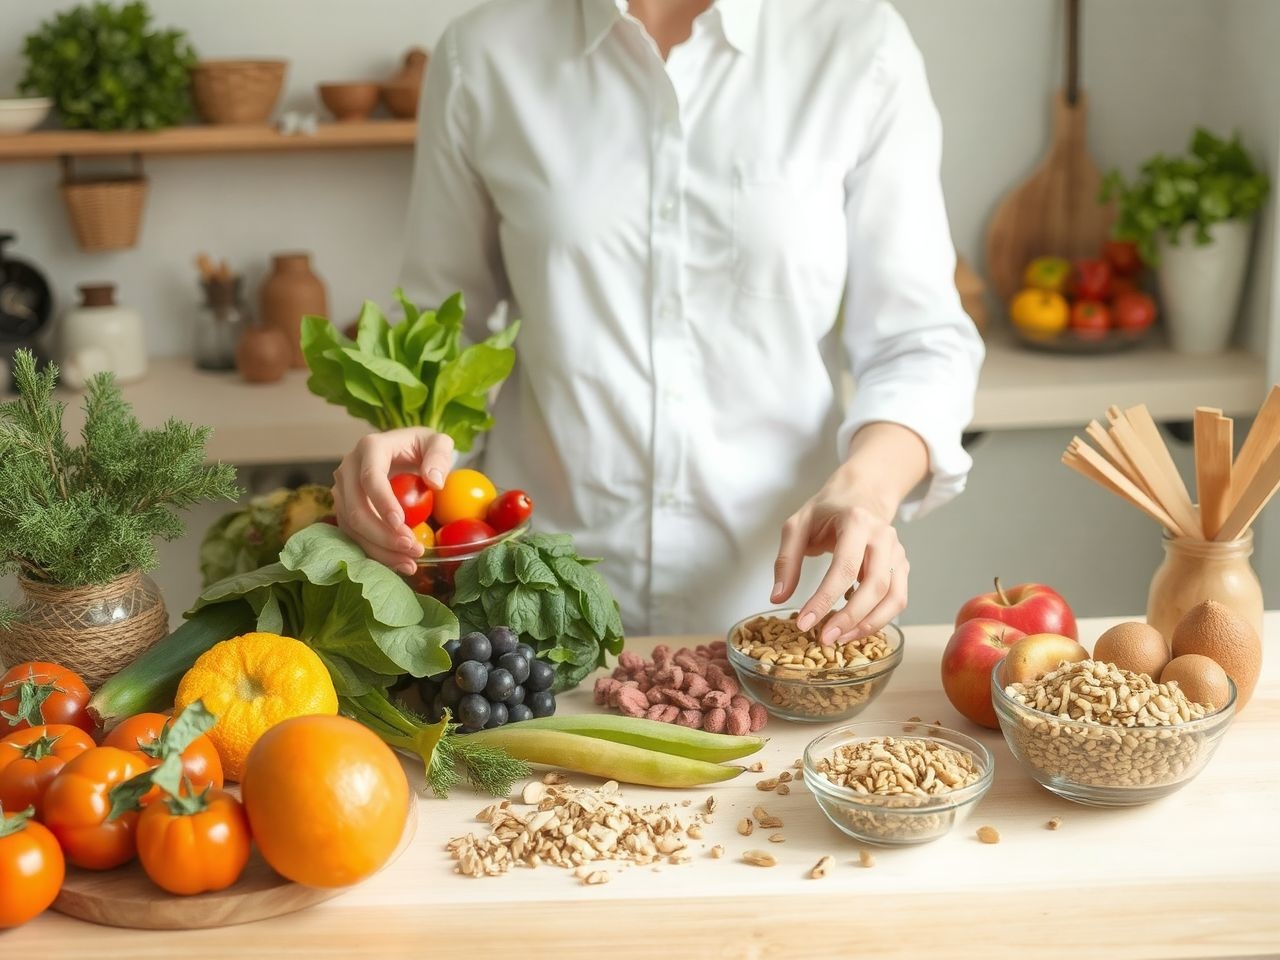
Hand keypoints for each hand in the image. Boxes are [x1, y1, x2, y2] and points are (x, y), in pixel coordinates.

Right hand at [332, 428, 454, 573]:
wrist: (403, 451)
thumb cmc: (421, 447)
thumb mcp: (438, 442)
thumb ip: (440, 456)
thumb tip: (434, 481)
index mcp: (370, 448)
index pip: (369, 478)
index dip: (383, 503)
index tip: (401, 524)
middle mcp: (348, 468)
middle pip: (356, 508)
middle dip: (383, 534)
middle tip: (413, 549)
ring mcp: (343, 490)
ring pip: (352, 526)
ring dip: (379, 549)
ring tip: (410, 563)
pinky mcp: (345, 508)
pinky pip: (354, 535)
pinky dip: (375, 552)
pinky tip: (400, 563)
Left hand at [771, 467, 908, 644]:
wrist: (861, 494)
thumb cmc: (827, 510)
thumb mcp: (797, 526)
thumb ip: (786, 561)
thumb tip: (778, 598)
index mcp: (857, 522)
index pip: (843, 567)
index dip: (824, 599)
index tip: (805, 622)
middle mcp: (883, 537)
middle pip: (875, 586)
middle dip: (849, 618)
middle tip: (824, 638)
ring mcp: (897, 552)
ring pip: (894, 597)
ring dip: (869, 624)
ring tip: (840, 638)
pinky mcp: (902, 566)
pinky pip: (898, 599)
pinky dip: (879, 618)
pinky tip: (854, 626)